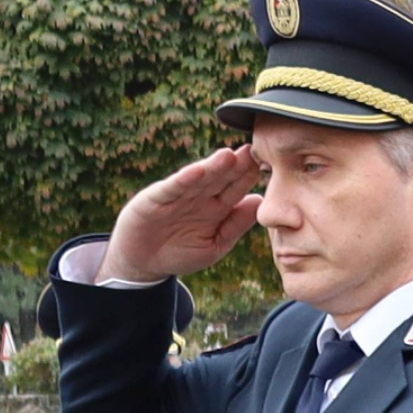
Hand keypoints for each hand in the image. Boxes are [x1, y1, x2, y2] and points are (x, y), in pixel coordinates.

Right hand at [102, 148, 265, 284]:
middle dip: (235, 166)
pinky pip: (173, 188)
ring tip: (230, 155)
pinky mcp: (156, 199)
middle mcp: (199, 197)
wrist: (144, 261)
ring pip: (199, 179)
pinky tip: (198, 169)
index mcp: (217, 208)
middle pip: (220, 179)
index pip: (236, 190)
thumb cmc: (181, 252)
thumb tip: (258, 202)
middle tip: (253, 151)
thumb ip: (235, 226)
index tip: (268, 166)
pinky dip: (185, 180)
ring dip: (213, 167)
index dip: (249, 178)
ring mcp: (178, 196)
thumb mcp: (214, 245)